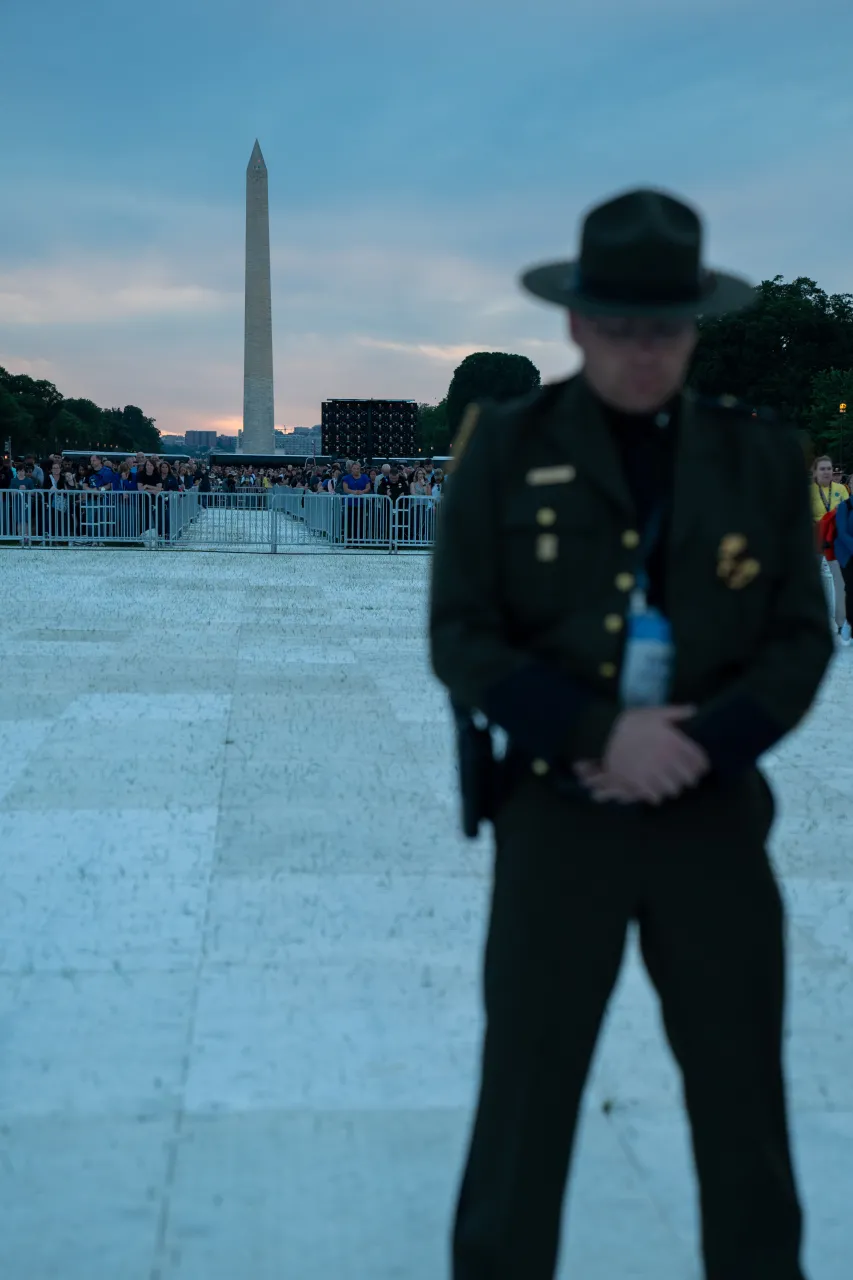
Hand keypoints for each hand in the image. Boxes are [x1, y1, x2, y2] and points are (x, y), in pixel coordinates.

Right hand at [576, 706, 709, 804]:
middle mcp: (667, 758)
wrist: (601, 734)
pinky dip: (656, 795)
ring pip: (674, 790)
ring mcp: (653, 772)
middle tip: (683, 776)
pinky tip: (653, 788)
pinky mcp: (639, 782)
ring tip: (667, 783)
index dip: (701, 765)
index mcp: (674, 741)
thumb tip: (694, 709)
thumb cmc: (630, 723)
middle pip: (690, 780)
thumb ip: (676, 712)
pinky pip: (657, 797)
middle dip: (688, 778)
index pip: (700, 762)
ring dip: (672, 787)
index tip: (698, 766)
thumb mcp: (653, 712)